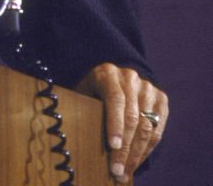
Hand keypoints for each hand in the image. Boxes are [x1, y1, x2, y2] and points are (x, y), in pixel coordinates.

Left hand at [76, 63, 167, 181]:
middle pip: (132, 116)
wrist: (112, 81)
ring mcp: (147, 87)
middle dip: (125, 148)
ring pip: (147, 125)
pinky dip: (147, 149)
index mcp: (108, 73)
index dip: (115, 124)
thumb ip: (86, 111)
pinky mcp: (160, 98)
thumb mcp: (84, 96)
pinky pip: (157, 129)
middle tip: (117, 170)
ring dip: (137, 153)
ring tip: (126, 172)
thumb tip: (85, 141)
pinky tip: (137, 162)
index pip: (115, 98)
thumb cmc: (92, 94)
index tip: (113, 146)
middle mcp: (130, 77)